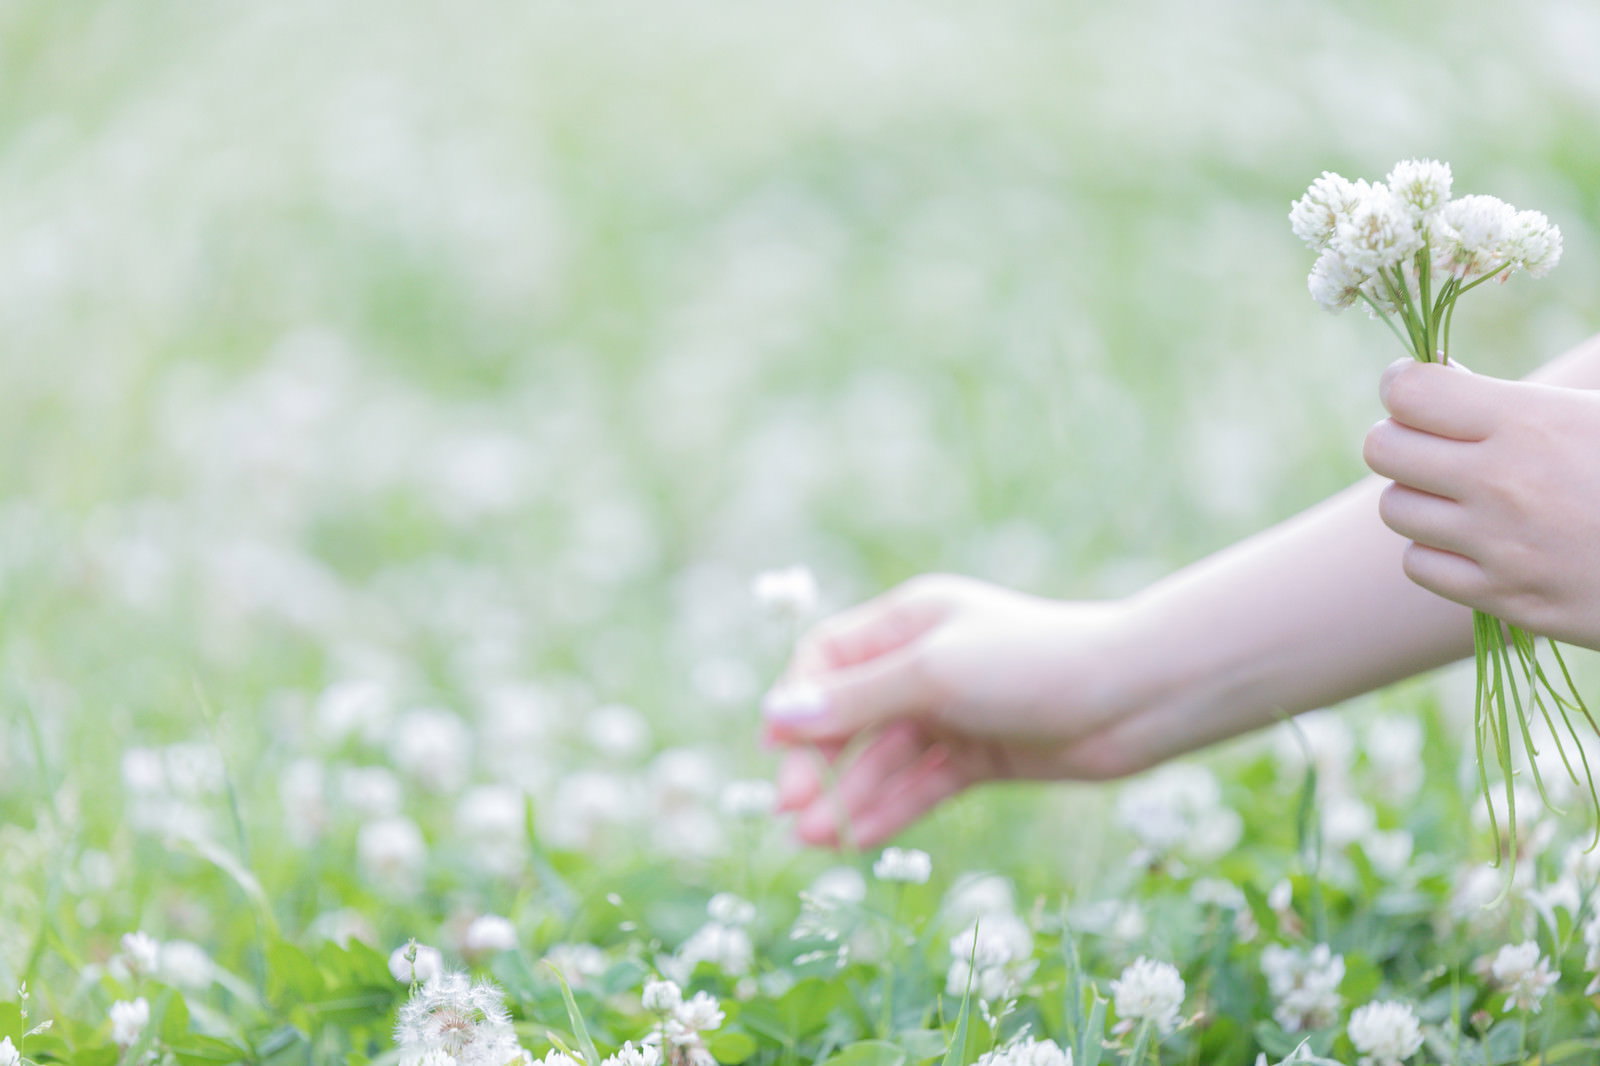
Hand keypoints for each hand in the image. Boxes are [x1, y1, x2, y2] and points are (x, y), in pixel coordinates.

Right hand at [760, 574, 1146, 847]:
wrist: (1133, 698)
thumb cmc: (1031, 665)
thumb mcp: (933, 676)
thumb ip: (855, 702)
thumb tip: (776, 714)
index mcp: (909, 620)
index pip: (828, 658)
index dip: (797, 701)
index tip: (776, 750)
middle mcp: (925, 662)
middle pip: (850, 713)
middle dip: (819, 760)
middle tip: (792, 808)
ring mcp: (954, 710)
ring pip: (885, 756)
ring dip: (849, 795)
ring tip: (817, 840)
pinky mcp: (981, 754)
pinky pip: (922, 783)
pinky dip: (892, 809)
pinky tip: (859, 840)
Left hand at [1363, 358, 1599, 648]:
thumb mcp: (1594, 413)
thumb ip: (1515, 402)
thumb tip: (1439, 378)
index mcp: (1529, 422)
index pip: (1407, 392)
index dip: (1405, 385)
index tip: (1424, 390)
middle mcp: (1502, 483)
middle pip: (1382, 448)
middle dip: (1402, 438)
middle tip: (1438, 442)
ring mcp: (1498, 546)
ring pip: (1395, 507)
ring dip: (1420, 496)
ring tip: (1464, 493)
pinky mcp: (1504, 598)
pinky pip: (1419, 565)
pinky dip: (1436, 551)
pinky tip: (1477, 540)